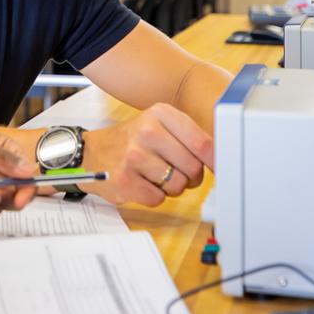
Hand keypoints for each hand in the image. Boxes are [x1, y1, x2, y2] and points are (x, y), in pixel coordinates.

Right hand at [82, 103, 212, 205]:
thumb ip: (189, 138)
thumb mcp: (158, 125)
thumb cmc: (131, 141)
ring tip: (154, 176)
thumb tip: (223, 160)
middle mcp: (147, 131)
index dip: (216, 162)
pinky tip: (141, 183)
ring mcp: (135, 156)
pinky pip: (158, 199)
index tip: (219, 169)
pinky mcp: (125, 180)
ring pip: (177, 186)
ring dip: (171, 187)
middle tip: (176, 172)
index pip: (203, 143)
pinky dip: (153, 196)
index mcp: (160, 114)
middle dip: (190, 177)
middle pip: (194, 168)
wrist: (90, 153)